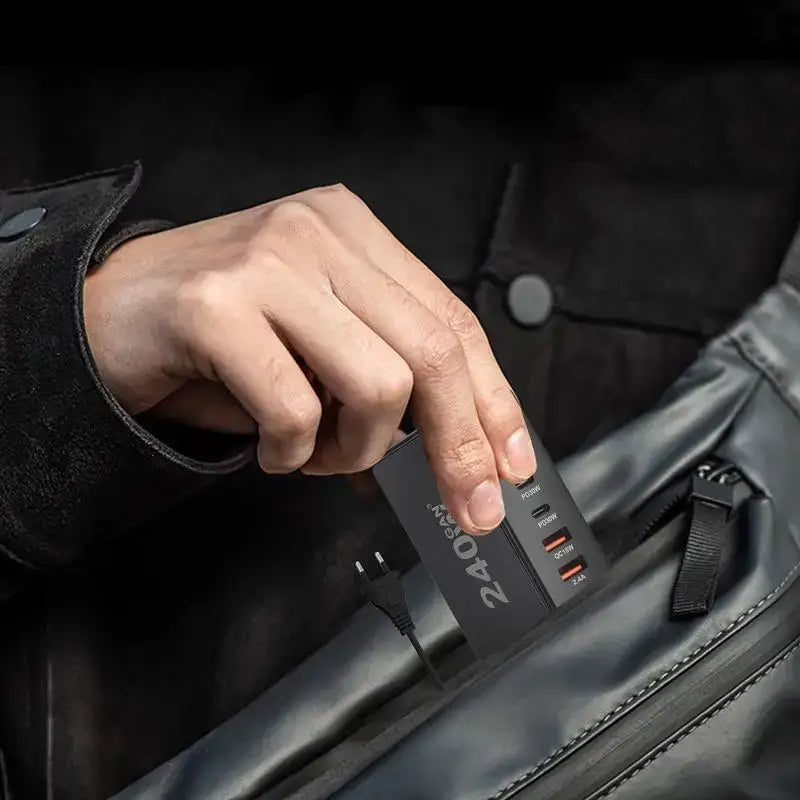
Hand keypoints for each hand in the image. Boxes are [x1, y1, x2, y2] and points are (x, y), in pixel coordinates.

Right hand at [83, 185, 535, 533]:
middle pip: (433, 353)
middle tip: (469, 507)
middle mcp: (318, 233)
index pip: (452, 322)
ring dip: (355, 452)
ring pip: (377, 386)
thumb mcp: (319, 341)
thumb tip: (453, 449)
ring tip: (317, 455)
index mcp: (354, 233)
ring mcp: (268, 263)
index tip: (510, 463)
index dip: (493, 402)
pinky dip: (292, 454)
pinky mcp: (216, 306)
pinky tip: (269, 449)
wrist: (106, 320)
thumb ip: (384, 373)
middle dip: (460, 447)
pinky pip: (295, 411)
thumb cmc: (219, 340)